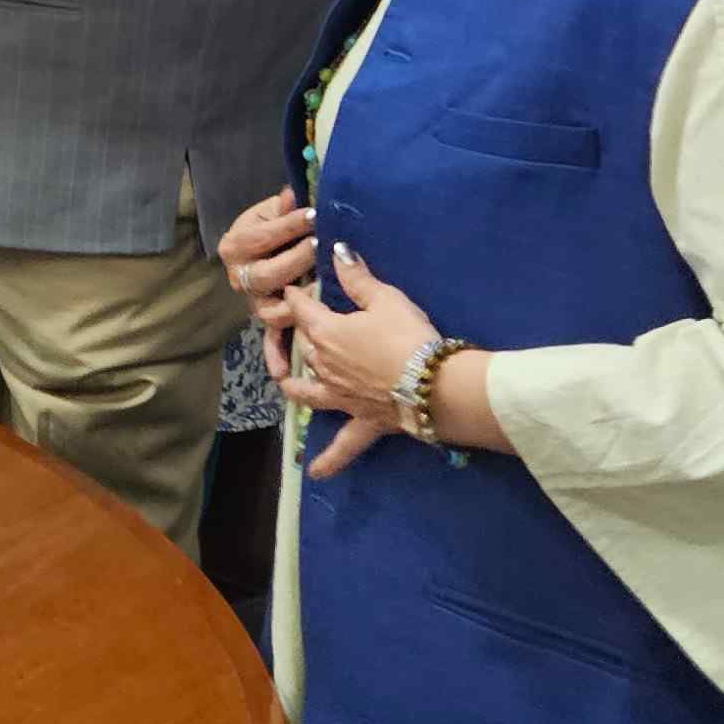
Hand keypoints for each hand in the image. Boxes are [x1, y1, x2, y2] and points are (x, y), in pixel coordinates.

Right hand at [215, 187, 318, 369]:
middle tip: (318, 248)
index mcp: (236, 245)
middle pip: (266, 276)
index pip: (262, 237)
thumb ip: (283, 207)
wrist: (270, 243)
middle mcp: (239, 276)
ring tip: (315, 291)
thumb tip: (293, 195)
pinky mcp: (270, 319)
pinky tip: (284, 372)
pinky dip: (276, 356)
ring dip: (293, 305)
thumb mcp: (277, 210)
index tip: (313, 216)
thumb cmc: (279, 223)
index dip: (288, 227)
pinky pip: (272, 340)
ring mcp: (255, 301)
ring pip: (272, 311)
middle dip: (295, 261)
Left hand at [274, 246, 435, 477]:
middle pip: (305, 346)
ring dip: (297, 386)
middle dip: (303, 332)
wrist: (434, 386)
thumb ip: (358, 277)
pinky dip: (328, 459)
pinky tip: (314, 472)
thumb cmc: (409, 337)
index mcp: (325, 333)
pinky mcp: (361, 420)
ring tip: (289, 383)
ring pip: (308, 391)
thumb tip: (335, 251)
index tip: (297, 288)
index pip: (302, 309)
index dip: (298, 296)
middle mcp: (323, 366)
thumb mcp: (386, 299)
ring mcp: (339, 397)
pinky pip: (342, 445)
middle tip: (310, 321)